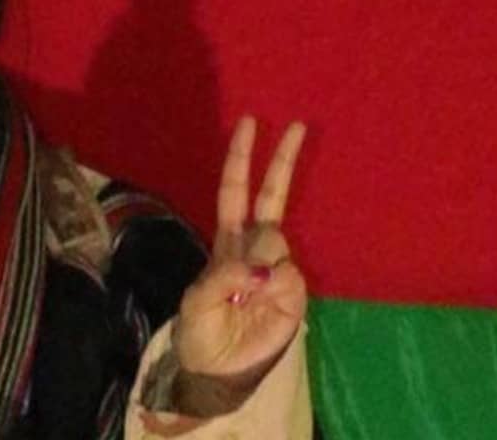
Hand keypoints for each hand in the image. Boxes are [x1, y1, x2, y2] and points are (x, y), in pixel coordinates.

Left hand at [173, 116, 307, 378]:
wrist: (218, 371)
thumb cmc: (200, 333)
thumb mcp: (197, 302)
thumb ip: (222, 278)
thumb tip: (259, 268)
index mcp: (227, 244)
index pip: (235, 192)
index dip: (241, 160)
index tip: (250, 124)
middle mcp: (255, 249)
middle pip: (271, 197)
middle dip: (283, 161)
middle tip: (299, 124)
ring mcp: (278, 268)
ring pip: (274, 242)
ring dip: (258, 259)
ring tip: (244, 296)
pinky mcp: (295, 292)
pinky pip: (287, 274)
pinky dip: (274, 284)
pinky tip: (263, 302)